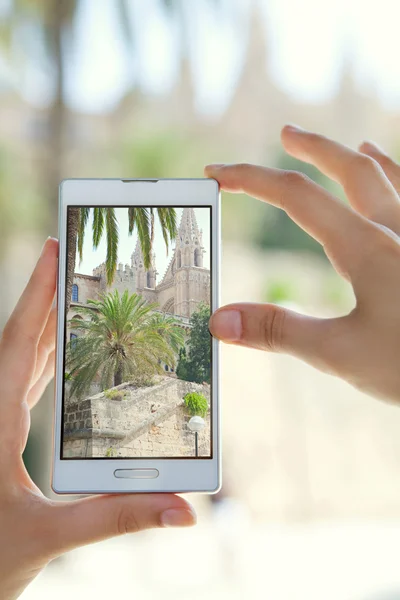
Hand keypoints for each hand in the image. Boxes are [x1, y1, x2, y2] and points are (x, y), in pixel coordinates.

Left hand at [0, 238, 195, 599]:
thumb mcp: (49, 538)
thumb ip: (115, 520)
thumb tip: (181, 509)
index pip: (18, 344)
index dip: (35, 294)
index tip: (51, 249)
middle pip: (20, 342)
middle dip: (45, 297)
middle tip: (71, 258)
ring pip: (20, 360)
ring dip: (45, 326)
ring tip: (73, 296)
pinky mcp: (3, 434)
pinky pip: (23, 384)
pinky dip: (43, 359)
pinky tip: (60, 355)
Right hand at [206, 126, 399, 402]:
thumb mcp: (341, 354)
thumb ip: (278, 331)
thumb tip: (219, 320)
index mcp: (365, 248)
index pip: (295, 196)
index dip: (250, 180)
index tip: (217, 176)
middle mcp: (395, 229)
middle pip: (347, 168)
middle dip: (311, 148)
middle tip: (284, 135)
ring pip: (384, 174)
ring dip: (350, 156)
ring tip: (329, 144)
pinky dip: (392, 172)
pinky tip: (387, 165)